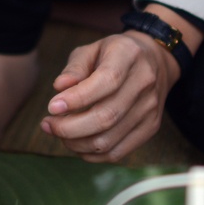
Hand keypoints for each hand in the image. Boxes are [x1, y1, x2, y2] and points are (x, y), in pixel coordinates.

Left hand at [40, 31, 180, 162]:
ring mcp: (150, 108)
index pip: (106, 81)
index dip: (77, 98)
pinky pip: (117, 153)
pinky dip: (91, 154)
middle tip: (48, 124)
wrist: (155, 60)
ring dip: (76, 143)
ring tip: (59, 132)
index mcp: (128, 55)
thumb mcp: (92, 49)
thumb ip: (74, 68)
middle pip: (106, 117)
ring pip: (109, 140)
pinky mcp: (150, 128)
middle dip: (69, 127)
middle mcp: (144, 82)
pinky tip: (76, 144)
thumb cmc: (114, 55)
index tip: (52, 107)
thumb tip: (59, 88)